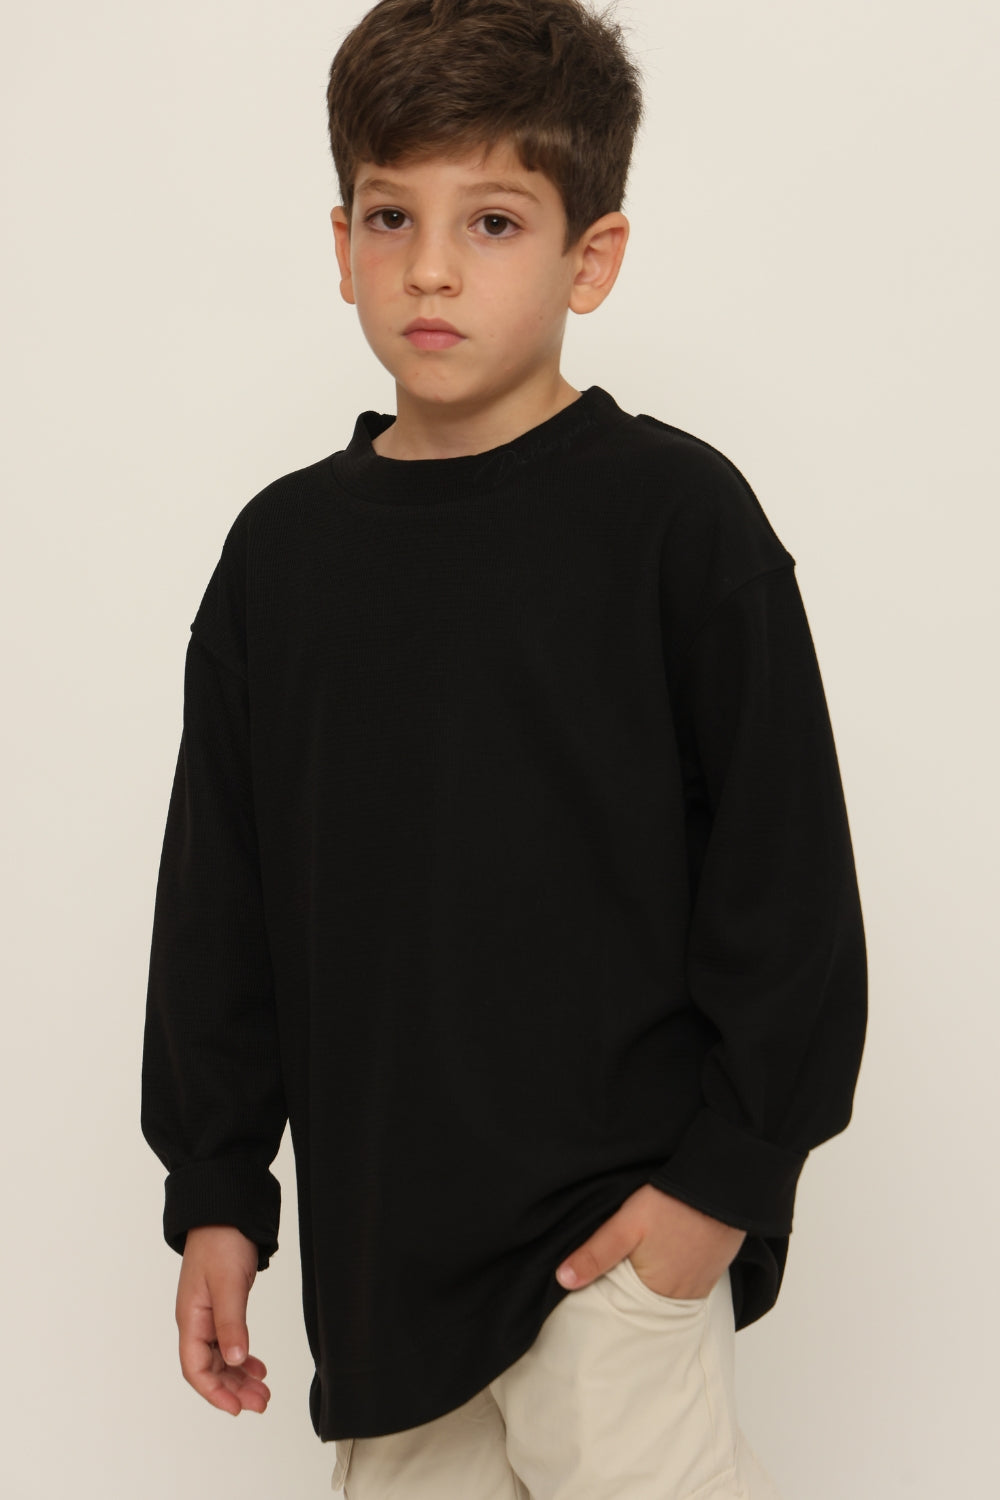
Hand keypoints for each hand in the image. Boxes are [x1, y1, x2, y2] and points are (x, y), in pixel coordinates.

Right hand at [175, 1224, 270, 1415]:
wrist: (226, 1210)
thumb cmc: (221, 1241)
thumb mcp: (228, 1284)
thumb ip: (231, 1323)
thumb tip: (234, 1361)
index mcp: (191, 1318)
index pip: (196, 1368)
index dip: (214, 1392)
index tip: (237, 1408)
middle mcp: (196, 1320)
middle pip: (209, 1368)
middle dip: (233, 1389)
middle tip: (261, 1402)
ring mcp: (208, 1313)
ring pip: (221, 1357)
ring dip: (239, 1376)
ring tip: (263, 1390)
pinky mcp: (222, 1304)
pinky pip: (228, 1341)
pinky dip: (242, 1356)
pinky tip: (256, 1364)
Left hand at [555, 1185, 745, 1300]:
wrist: (720, 1185)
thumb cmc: (673, 1204)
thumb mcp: (626, 1225)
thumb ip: (596, 1254)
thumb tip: (563, 1280)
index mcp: (657, 1292)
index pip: (625, 1307)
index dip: (609, 1294)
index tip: (596, 1286)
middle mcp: (681, 1297)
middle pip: (647, 1300)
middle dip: (630, 1289)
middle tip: (618, 1268)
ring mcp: (701, 1284)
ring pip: (667, 1290)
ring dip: (654, 1280)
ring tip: (641, 1260)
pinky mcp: (714, 1268)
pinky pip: (688, 1280)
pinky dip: (674, 1271)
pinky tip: (666, 1253)